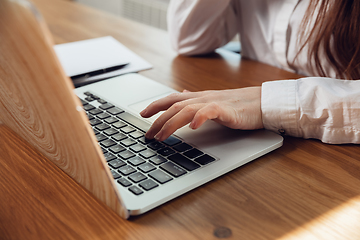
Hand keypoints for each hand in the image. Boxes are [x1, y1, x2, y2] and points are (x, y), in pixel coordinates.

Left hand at [140, 87, 263, 140]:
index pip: (172, 99)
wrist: (261, 102)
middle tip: (148, 134)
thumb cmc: (239, 105)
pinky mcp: (226, 110)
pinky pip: (210, 111)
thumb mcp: (212, 102)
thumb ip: (196, 100)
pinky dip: (199, 118)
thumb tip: (182, 94)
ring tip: (162, 136)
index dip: (155, 105)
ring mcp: (213, 103)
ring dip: (171, 123)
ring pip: (186, 110)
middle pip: (174, 106)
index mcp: (199, 97)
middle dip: (158, 120)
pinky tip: (193, 127)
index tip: (142, 114)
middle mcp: (203, 98)